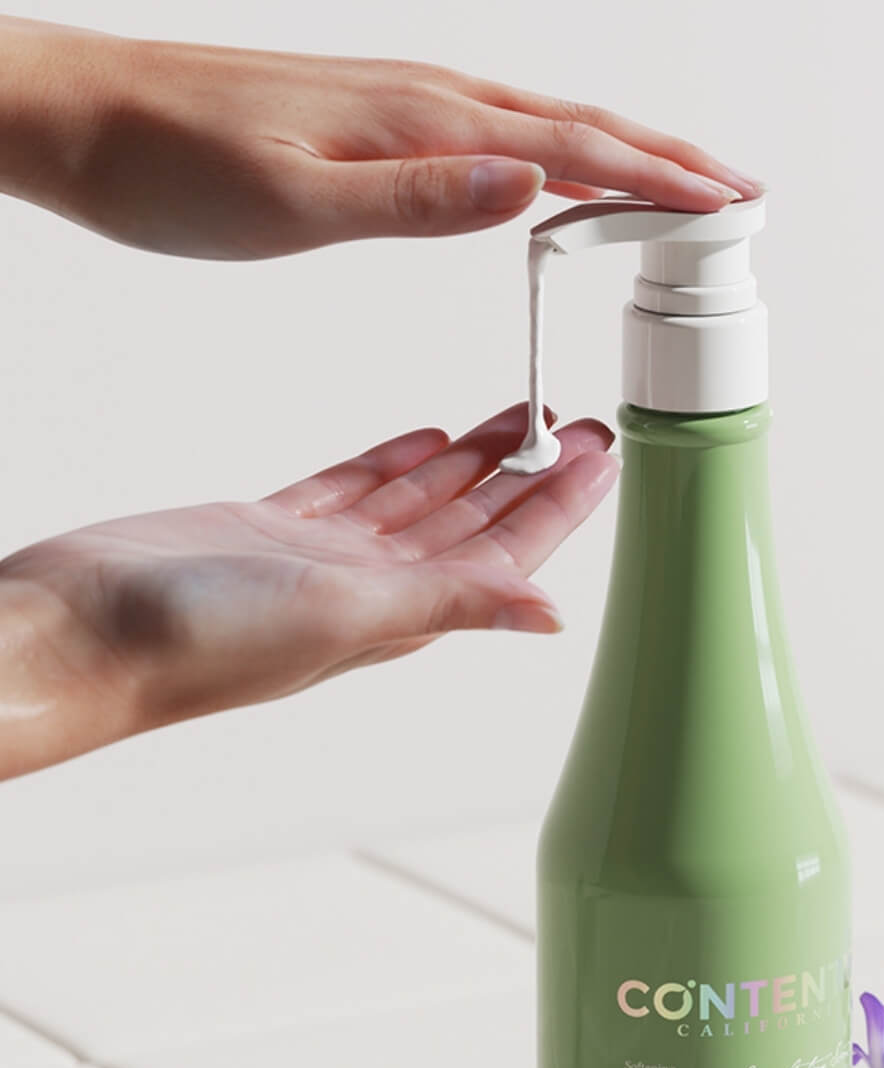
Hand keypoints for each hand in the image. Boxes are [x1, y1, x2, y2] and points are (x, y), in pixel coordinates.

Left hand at [0, 18, 761, 257]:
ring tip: (675, 182)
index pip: (573, 152)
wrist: (83, 117)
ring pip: (543, 125)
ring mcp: (405, 104)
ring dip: (619, 153)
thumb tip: (531, 186)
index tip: (730, 204)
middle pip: (578, 125)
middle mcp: (427, 101)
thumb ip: (418, 199)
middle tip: (738, 191)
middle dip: (665, 158)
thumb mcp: (295, 200)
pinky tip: (556, 175)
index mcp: (424, 122)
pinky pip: (498, 132)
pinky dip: (555, 155)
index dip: (659, 180)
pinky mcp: (379, 120)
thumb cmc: (174, 167)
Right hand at [0, 405, 616, 779]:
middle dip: (531, 473)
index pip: (504, 552)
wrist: (83, 630)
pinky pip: (354, 487)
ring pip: (419, 499)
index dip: (560, 505)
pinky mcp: (271, 529)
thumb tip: (549, 616)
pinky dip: (394, 461)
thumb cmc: (199, 641)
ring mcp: (322, 558)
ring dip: (473, 460)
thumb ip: (447, 605)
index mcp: (400, 611)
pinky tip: (428, 437)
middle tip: (582, 422)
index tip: (606, 455)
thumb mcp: (344, 615)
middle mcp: (371, 587)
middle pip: (474, 521)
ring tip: (523, 416)